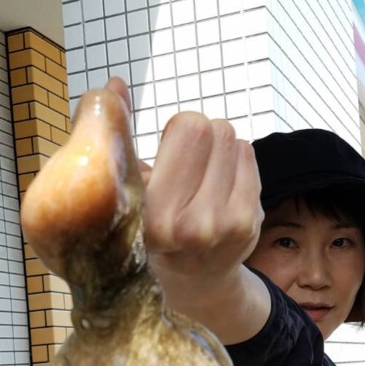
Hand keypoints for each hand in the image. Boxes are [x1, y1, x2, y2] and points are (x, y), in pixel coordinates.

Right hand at [104, 79, 268, 338]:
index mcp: (153, 216)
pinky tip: (218, 188)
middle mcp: (193, 226)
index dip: (176, 129)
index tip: (167, 145)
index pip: (189, 128)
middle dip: (197, 135)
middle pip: (213, 128)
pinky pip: (248, 156)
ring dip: (216, 148)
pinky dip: (233, 162)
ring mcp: (227, 226)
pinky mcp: (250, 222)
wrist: (191, 281)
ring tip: (200, 178)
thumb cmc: (148, 227)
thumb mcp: (124, 188)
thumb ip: (115, 136)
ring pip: (232, 139)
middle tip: (184, 164)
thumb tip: (114, 84)